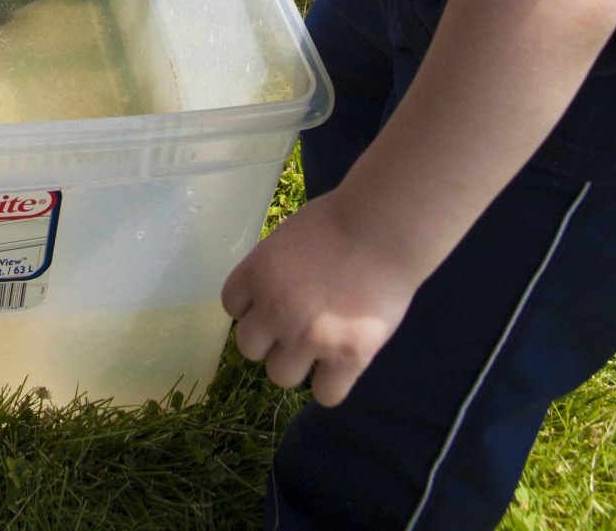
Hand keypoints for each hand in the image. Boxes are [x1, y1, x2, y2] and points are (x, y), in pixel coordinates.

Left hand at [221, 192, 418, 406]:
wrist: (383, 228)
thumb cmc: (340, 220)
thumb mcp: (288, 237)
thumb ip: (273, 272)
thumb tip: (268, 298)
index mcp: (258, 273)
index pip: (232, 307)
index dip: (253, 306)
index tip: (271, 303)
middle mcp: (276, 310)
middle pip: (248, 348)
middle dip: (269, 339)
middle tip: (294, 327)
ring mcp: (310, 338)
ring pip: (280, 376)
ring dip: (296, 365)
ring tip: (318, 347)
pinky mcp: (347, 357)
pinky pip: (325, 395)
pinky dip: (331, 384)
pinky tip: (341, 367)